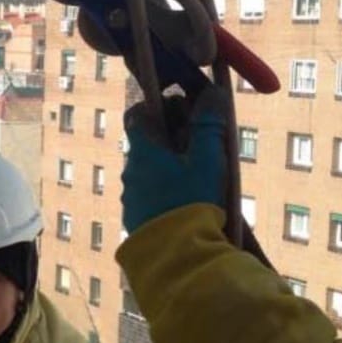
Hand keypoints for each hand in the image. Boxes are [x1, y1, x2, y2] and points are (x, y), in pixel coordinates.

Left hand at [121, 86, 228, 233]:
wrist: (176, 252)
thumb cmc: (192, 198)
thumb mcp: (208, 158)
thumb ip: (209, 123)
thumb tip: (212, 91)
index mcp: (142, 149)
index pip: (137, 113)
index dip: (157, 108)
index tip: (181, 112)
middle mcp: (130, 169)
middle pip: (146, 144)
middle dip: (169, 141)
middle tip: (198, 148)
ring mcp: (129, 195)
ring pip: (147, 172)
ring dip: (167, 169)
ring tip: (195, 180)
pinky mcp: (134, 218)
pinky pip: (147, 197)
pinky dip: (163, 193)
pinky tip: (184, 203)